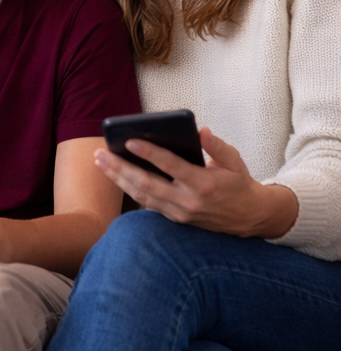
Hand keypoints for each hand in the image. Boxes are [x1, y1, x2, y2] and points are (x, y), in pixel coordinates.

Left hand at [95, 128, 299, 238]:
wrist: (250, 218)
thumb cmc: (239, 184)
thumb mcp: (235, 162)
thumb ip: (217, 146)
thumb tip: (201, 131)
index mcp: (203, 184)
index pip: (171, 166)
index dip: (150, 153)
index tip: (129, 141)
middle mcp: (188, 201)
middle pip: (147, 184)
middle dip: (121, 168)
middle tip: (100, 153)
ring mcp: (180, 214)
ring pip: (143, 196)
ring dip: (119, 179)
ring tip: (101, 163)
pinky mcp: (175, 219)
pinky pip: (148, 204)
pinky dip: (129, 190)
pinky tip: (115, 176)